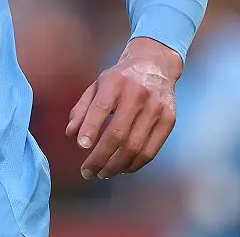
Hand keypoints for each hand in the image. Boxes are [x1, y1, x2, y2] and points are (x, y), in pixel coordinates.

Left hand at [65, 37, 181, 179]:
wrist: (155, 65)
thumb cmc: (120, 79)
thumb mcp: (97, 85)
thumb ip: (82, 108)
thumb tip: (71, 133)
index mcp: (116, 82)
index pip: (101, 107)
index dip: (91, 128)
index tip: (81, 146)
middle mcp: (138, 94)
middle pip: (118, 134)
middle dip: (100, 157)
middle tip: (87, 171)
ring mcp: (156, 108)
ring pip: (135, 147)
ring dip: (116, 166)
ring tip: (102, 173)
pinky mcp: (169, 120)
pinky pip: (151, 150)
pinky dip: (135, 164)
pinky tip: (122, 169)